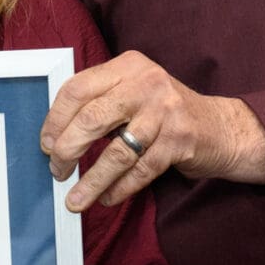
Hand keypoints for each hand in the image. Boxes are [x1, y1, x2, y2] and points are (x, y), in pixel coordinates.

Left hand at [39, 52, 264, 209]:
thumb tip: (55, 133)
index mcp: (128, 66)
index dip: (55, 119)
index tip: (45, 143)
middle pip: (92, 118)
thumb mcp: (133, 91)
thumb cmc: (164, 112)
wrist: (220, 127)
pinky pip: (140, 171)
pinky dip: (119, 188)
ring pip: (117, 152)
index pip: (78, 88)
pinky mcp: (179, 141)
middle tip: (57, 170)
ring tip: (75, 199)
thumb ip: (101, 100)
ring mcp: (165, 112)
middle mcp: (146, 83)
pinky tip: (106, 198)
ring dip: (92, 180)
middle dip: (67, 149)